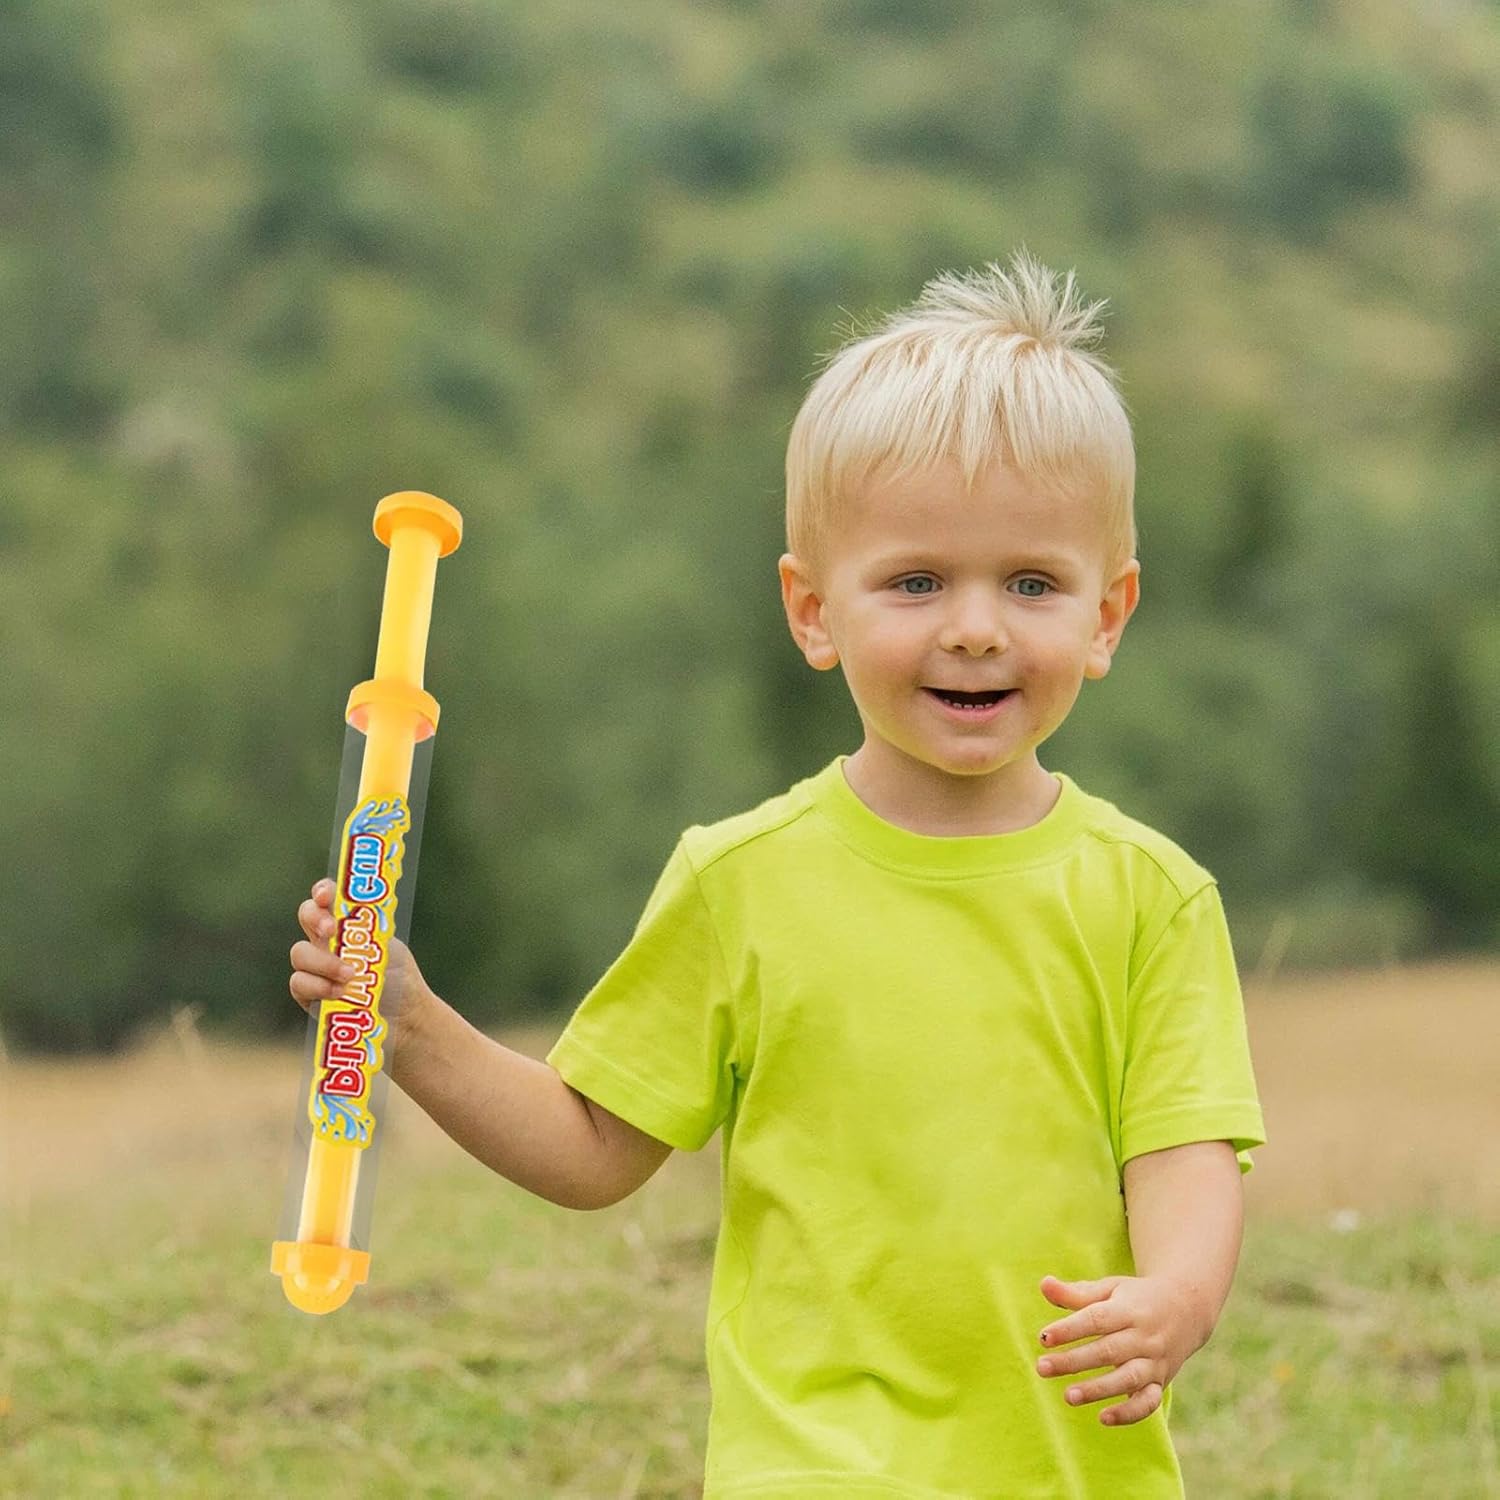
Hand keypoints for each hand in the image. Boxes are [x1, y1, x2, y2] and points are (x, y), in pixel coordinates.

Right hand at [289, 878, 428, 1050]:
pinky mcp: (307, 994)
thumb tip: (347, 924)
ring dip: (323, 962)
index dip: (322, 891)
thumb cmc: (396, 977)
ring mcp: (314, 966)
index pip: (326, 897)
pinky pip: (300, 983)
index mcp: (346, 922)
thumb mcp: (387, 948)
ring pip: (300, 953)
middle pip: (305, 915)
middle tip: (331, 930)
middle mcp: (326, 940)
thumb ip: (365, 933)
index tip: (326, 895)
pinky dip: (319, 986)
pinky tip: (339, 993)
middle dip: (314, 918)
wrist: (402, 1015)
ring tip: (349, 975)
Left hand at [1034, 1273, 1202, 1426]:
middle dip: (1074, 1362)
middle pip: (1108, 1351)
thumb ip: (1076, 1292)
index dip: (1069, 1329)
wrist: (1186, 1308)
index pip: (1096, 1319)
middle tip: (1042, 1368)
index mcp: (1128, 1309)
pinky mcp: (1161, 1382)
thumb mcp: (1110, 1288)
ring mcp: (1155, 1361)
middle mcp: (1144, 1336)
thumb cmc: (1136, 1298)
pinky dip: (1129, 1413)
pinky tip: (1103, 1418)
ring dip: (1098, 1390)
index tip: (1043, 1338)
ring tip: (1068, 1396)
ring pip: (1128, 1378)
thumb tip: (1044, 1285)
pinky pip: (1149, 1402)